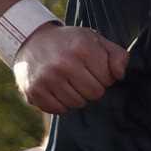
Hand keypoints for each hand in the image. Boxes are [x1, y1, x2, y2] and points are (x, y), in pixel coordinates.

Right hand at [14, 22, 128, 114]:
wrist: (31, 41)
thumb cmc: (70, 43)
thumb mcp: (95, 40)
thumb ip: (117, 55)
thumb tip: (119, 76)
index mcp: (82, 48)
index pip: (108, 79)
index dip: (103, 75)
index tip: (93, 68)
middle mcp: (64, 63)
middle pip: (95, 94)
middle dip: (92, 87)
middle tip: (81, 76)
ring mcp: (48, 78)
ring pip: (78, 104)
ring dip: (77, 96)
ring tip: (69, 81)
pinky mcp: (35, 91)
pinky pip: (59, 110)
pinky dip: (61, 103)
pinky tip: (56, 89)